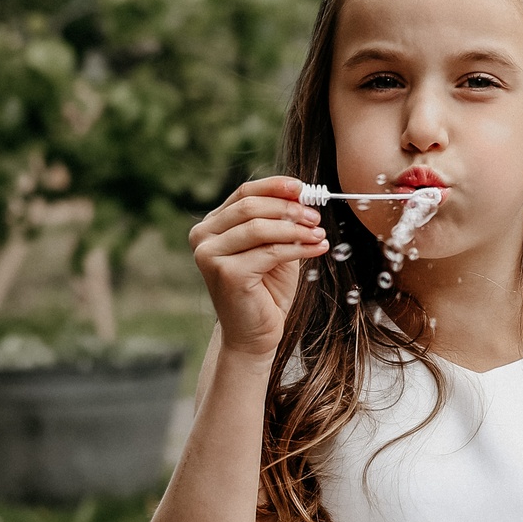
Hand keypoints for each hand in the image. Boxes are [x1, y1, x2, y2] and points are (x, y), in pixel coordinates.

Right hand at [189, 176, 328, 361]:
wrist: (255, 335)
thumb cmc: (265, 291)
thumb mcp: (273, 248)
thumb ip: (279, 222)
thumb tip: (300, 193)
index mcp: (211, 226)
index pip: (244, 194)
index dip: (275, 186)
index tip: (303, 187)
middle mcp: (203, 238)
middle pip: (250, 207)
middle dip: (288, 208)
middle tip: (315, 215)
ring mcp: (210, 255)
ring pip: (259, 228)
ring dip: (295, 228)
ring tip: (319, 233)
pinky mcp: (227, 274)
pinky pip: (270, 252)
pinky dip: (298, 247)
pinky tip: (317, 248)